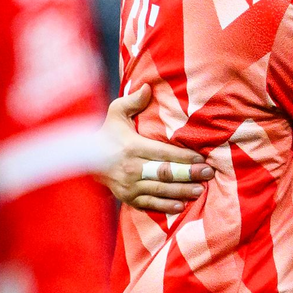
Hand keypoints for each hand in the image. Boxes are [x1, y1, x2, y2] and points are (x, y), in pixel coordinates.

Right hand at [99, 84, 213, 212]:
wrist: (84, 160)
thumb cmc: (107, 134)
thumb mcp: (115, 113)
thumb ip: (133, 101)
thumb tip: (148, 87)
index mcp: (132, 147)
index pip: (163, 153)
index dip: (183, 156)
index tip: (201, 158)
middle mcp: (131, 168)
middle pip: (165, 173)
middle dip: (189, 174)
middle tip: (208, 174)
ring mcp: (129, 185)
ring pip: (160, 190)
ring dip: (182, 191)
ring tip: (200, 190)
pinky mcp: (127, 198)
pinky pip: (148, 204)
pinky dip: (165, 206)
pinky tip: (181, 206)